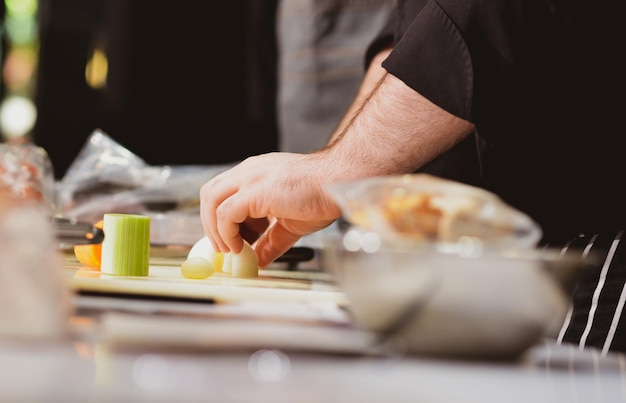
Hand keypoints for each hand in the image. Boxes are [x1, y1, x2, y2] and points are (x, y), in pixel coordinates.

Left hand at [200, 152, 341, 266]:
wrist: (339, 182)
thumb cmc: (322, 195)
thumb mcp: (290, 222)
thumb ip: (271, 240)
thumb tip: (260, 261)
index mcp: (255, 173)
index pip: (222, 191)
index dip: (219, 218)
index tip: (230, 241)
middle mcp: (248, 171)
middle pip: (209, 194)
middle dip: (210, 224)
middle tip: (224, 248)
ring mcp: (250, 178)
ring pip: (211, 201)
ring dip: (215, 229)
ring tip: (231, 250)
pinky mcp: (255, 192)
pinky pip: (226, 213)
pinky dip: (227, 233)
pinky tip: (240, 247)